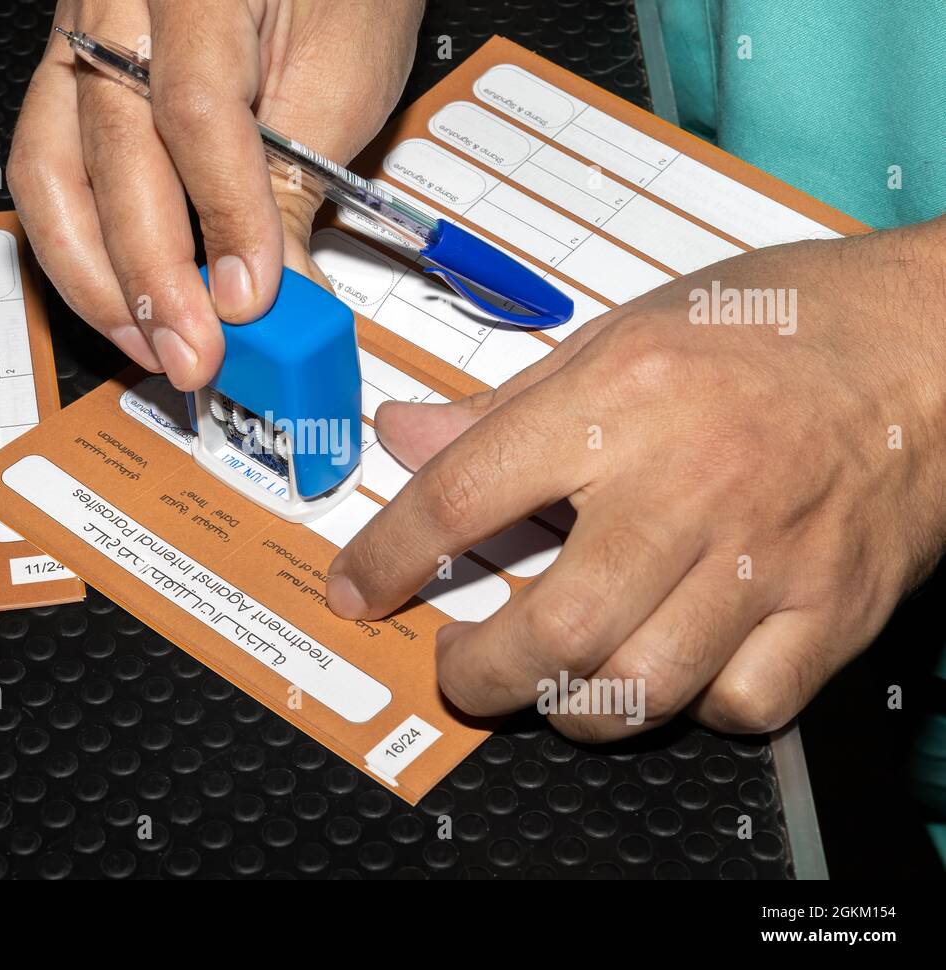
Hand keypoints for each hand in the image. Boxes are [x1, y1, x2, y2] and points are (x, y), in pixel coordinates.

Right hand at [8, 0, 423, 388]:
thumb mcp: (342, 71)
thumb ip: (297, 185)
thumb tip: (279, 299)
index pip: (197, 110)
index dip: (225, 217)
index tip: (251, 301)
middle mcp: (116, 2)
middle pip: (107, 150)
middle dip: (150, 275)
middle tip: (193, 354)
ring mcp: (81, 40)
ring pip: (48, 173)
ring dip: (97, 280)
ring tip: (153, 341)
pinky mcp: (74, 83)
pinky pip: (50, 173)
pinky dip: (85, 250)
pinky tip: (128, 301)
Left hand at [326, 217, 945, 739]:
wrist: (929, 338)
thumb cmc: (779, 326)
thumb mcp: (620, 333)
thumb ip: (502, 405)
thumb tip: (405, 436)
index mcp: (622, 398)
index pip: (465, 493)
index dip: (389, 553)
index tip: (358, 587)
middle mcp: (690, 481)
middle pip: (552, 626)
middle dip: (475, 673)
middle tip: (456, 665)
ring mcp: (769, 553)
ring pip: (639, 686)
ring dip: (568, 706)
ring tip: (547, 681)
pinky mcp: (835, 606)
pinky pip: (742, 703)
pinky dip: (690, 707)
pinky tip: (672, 669)